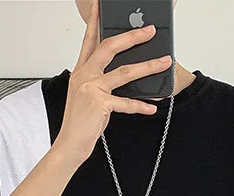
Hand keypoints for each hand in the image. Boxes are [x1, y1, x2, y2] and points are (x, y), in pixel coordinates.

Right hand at [51, 0, 172, 166]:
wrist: (70, 144)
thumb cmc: (79, 122)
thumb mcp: (87, 96)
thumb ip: (101, 82)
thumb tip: (125, 73)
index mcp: (80, 71)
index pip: (90, 40)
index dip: (96, 21)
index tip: (102, 6)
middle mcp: (84, 76)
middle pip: (110, 47)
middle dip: (132, 37)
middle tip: (150, 30)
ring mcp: (91, 89)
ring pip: (125, 72)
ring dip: (148, 65)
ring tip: (164, 62)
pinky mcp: (100, 105)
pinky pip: (126, 102)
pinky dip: (141, 105)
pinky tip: (152, 107)